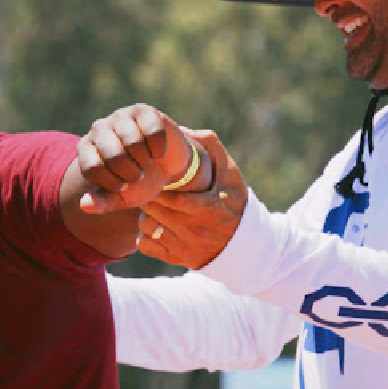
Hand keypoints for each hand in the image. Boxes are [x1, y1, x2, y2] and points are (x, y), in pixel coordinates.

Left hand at [76, 104, 200, 213]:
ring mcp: (119, 116)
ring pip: (134, 143)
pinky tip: (157, 152)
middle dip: (131, 173)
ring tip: (145, 162)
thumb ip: (102, 203)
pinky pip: (153, 132)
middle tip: (137, 175)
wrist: (163, 166)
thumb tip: (84, 205)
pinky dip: (159, 149)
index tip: (121, 186)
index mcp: (85, 149)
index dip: (112, 183)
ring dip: (145, 161)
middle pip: (114, 156)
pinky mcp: (142, 110)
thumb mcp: (120, 198)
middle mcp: (98, 128)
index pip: (93, 169)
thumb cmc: (137, 182)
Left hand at [135, 131, 247, 268]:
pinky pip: (145, 244)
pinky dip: (145, 233)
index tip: (153, 177)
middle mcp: (194, 231)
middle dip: (148, 196)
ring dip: (145, 214)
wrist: (243, 246)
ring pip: (146, 227)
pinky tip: (155, 224)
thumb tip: (183, 129)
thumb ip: (211, 147)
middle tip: (147, 186)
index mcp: (209, 210)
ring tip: (153, 206)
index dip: (159, 188)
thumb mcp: (230, 174)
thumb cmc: (234, 202)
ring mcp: (183, 247)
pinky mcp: (174, 259)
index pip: (174, 199)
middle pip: (155, 210)